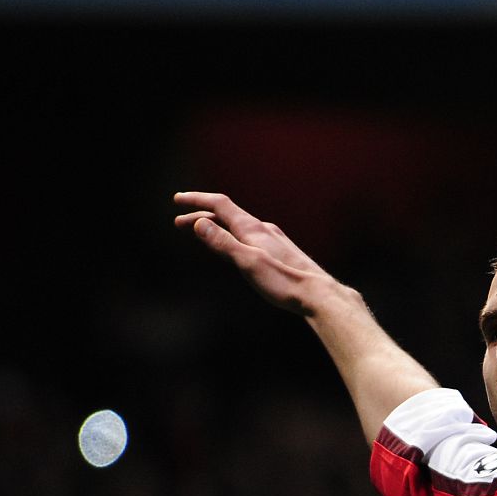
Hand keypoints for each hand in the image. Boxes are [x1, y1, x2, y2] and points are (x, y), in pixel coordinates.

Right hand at [173, 191, 351, 318]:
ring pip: (239, 226)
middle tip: (179, 223)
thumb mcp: (248, 263)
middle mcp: (264, 229)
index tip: (177, 200)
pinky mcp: (281, 252)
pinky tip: (236, 247)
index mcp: (253, 229)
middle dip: (201, 217)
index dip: (197, 201)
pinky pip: (250, 237)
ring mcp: (274, 240)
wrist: (320, 295)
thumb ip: (223, 243)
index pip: (220, 205)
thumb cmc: (284, 282)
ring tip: (202, 233)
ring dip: (217, 227)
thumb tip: (199, 223)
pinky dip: (233, 236)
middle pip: (227, 215)